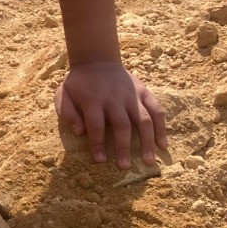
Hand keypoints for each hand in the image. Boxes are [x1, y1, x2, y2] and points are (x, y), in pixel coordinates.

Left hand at [54, 61, 168, 167]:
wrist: (97, 60)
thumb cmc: (78, 83)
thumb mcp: (63, 94)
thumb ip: (67, 113)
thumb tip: (80, 132)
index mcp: (93, 99)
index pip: (96, 125)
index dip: (98, 144)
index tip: (100, 161)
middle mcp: (114, 98)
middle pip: (122, 125)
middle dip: (123, 147)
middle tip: (125, 167)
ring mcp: (131, 95)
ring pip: (143, 119)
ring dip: (147, 141)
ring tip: (149, 161)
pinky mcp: (143, 92)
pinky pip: (156, 110)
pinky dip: (161, 128)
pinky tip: (163, 145)